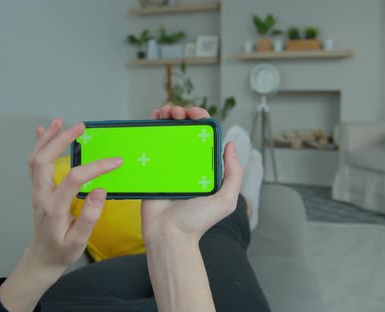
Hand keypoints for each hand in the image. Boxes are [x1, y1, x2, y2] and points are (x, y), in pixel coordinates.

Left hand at [0, 118, 121, 311]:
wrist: (42, 258)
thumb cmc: (62, 250)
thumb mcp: (79, 241)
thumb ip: (89, 217)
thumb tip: (100, 191)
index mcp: (54, 207)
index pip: (75, 179)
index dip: (96, 167)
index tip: (116, 161)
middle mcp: (42, 195)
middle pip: (44, 160)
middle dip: (61, 140)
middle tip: (81, 127)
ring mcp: (37, 191)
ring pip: (36, 158)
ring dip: (47, 138)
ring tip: (61, 122)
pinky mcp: (38, 189)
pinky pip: (35, 163)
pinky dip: (39, 145)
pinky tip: (43, 131)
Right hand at [142, 105, 243, 243]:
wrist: (169, 235)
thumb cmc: (197, 221)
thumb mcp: (225, 200)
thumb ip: (234, 174)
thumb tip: (231, 145)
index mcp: (205, 166)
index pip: (204, 135)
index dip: (200, 118)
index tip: (193, 112)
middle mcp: (188, 163)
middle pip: (185, 130)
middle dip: (181, 114)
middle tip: (175, 112)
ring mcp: (168, 165)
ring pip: (167, 134)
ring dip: (166, 117)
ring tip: (162, 112)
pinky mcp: (151, 170)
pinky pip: (150, 146)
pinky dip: (150, 129)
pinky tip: (150, 119)